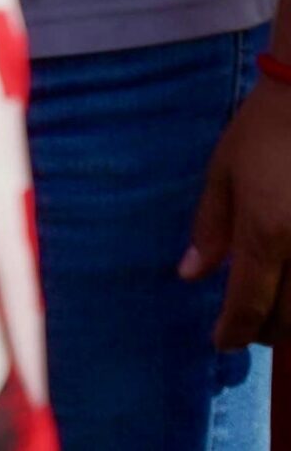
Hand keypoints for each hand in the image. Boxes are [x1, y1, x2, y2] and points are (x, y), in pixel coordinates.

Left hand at [182, 73, 290, 346]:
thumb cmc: (264, 130)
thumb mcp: (223, 173)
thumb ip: (210, 227)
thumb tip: (190, 275)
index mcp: (266, 232)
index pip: (249, 303)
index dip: (234, 331)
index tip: (221, 343)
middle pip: (290, 320)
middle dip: (265, 331)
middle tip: (245, 327)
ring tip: (272, 313)